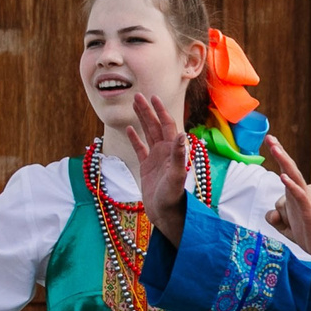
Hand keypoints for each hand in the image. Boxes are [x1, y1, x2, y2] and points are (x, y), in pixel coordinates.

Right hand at [125, 93, 191, 242]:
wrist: (166, 215)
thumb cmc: (173, 198)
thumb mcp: (176, 176)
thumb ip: (178, 156)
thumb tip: (182, 134)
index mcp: (172, 151)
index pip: (167, 125)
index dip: (160, 111)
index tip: (153, 97)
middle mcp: (165, 152)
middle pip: (155, 126)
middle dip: (148, 110)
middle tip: (138, 95)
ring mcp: (155, 159)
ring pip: (147, 134)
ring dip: (141, 119)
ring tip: (133, 105)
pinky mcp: (146, 168)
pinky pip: (140, 149)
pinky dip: (134, 138)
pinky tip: (129, 128)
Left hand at [262, 136, 310, 260]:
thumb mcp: (287, 229)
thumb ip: (276, 219)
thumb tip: (270, 214)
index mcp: (296, 196)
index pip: (286, 172)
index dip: (280, 156)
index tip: (271, 140)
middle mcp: (304, 194)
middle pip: (291, 170)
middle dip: (280, 152)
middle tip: (270, 138)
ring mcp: (309, 201)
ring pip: (296, 179)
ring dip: (284, 163)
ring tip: (275, 149)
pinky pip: (301, 196)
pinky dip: (292, 186)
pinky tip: (283, 177)